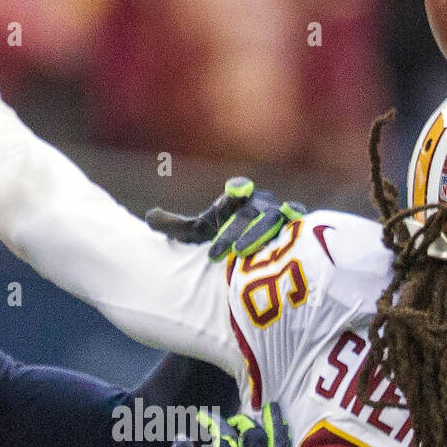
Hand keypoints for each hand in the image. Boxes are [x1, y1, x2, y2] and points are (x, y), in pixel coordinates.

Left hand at [145, 177, 304, 262]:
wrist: (251, 256)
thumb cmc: (222, 238)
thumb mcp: (196, 232)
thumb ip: (174, 226)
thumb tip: (148, 218)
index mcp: (236, 201)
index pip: (237, 191)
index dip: (237, 189)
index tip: (235, 190)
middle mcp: (259, 205)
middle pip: (249, 213)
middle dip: (233, 231)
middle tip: (215, 254)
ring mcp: (279, 217)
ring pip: (273, 220)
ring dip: (258, 234)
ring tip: (241, 254)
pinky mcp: (294, 232)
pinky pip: (297, 226)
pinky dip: (297, 225)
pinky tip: (294, 230)